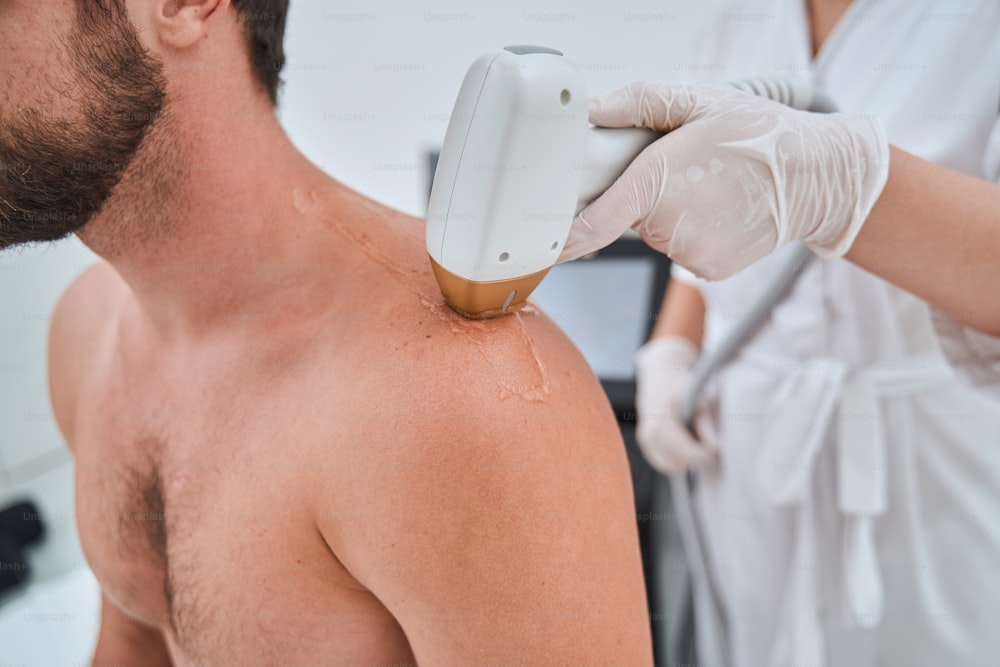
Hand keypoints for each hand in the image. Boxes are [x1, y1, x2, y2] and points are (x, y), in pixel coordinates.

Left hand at [560, 82, 889, 279]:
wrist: (818, 177)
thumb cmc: (760, 135)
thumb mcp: (700, 101)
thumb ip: (639, 103)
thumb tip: (592, 111)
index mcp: (658, 183)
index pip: (592, 224)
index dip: (561, 238)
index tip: (538, 245)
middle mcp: (670, 226)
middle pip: (629, 215)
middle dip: (642, 194)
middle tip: (682, 168)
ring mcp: (690, 254)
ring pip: (658, 233)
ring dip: (672, 213)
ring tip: (712, 187)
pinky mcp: (708, 271)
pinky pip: (682, 249)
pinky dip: (693, 232)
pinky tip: (721, 210)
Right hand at [634, 336, 716, 474]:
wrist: (660, 371)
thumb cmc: (678, 382)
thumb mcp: (696, 397)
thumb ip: (705, 423)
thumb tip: (715, 446)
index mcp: (661, 421)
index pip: (685, 451)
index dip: (704, 455)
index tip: (716, 451)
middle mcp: (648, 433)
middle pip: (677, 463)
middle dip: (695, 459)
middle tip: (709, 447)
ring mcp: (645, 439)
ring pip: (669, 466)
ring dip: (686, 460)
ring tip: (698, 445)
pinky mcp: (645, 443)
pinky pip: (662, 462)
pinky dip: (676, 459)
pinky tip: (686, 446)